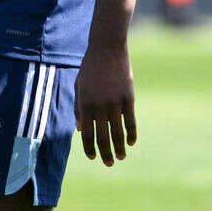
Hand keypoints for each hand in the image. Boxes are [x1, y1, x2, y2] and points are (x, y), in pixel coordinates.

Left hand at [74, 42, 136, 166]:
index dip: (90, 149)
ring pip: (118, 133)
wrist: (107, 48)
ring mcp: (115, 102)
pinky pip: (131, 121)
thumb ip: (79, 108)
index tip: (93, 158)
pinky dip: (132, 134)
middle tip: (109, 163)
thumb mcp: (80, 86)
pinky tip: (132, 142)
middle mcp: (99, 106)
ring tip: (121, 156)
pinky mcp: (128, 98)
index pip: (87, 135)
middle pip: (103, 138)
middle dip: (106, 154)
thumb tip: (81, 130)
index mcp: (85, 104)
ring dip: (120, 148)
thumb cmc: (90, 67)